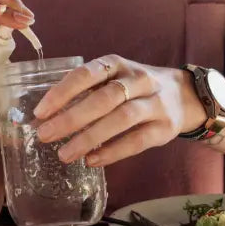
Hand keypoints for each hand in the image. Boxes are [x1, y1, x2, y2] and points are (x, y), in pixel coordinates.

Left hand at [33, 55, 205, 166]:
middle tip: (46, 135)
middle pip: (103, 98)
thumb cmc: (133, 88)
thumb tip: (45, 115)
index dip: (62, 92)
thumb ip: (84, 90)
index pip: (86, 74)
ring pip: (120, 119)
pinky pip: (137, 141)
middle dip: (72, 118)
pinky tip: (91, 161)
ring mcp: (154, 103)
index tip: (40, 112)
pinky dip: (112, 152)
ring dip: (89, 138)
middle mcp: (137, 80)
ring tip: (65, 154)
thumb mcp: (112, 78)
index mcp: (116, 65)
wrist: (184, 95)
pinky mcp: (165, 128)